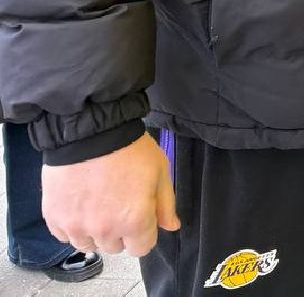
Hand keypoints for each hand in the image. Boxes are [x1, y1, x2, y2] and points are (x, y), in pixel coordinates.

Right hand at [43, 134, 179, 255]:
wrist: (91, 133)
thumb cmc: (129, 149)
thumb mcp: (160, 172)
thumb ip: (166, 204)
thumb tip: (171, 226)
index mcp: (134, 222)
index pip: (141, 248)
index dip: (144, 233)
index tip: (141, 218)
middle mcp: (104, 230)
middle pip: (115, 247)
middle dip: (120, 231)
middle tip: (119, 204)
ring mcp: (76, 226)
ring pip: (88, 244)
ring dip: (95, 231)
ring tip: (98, 203)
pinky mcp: (54, 218)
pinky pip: (64, 235)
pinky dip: (72, 224)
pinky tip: (80, 203)